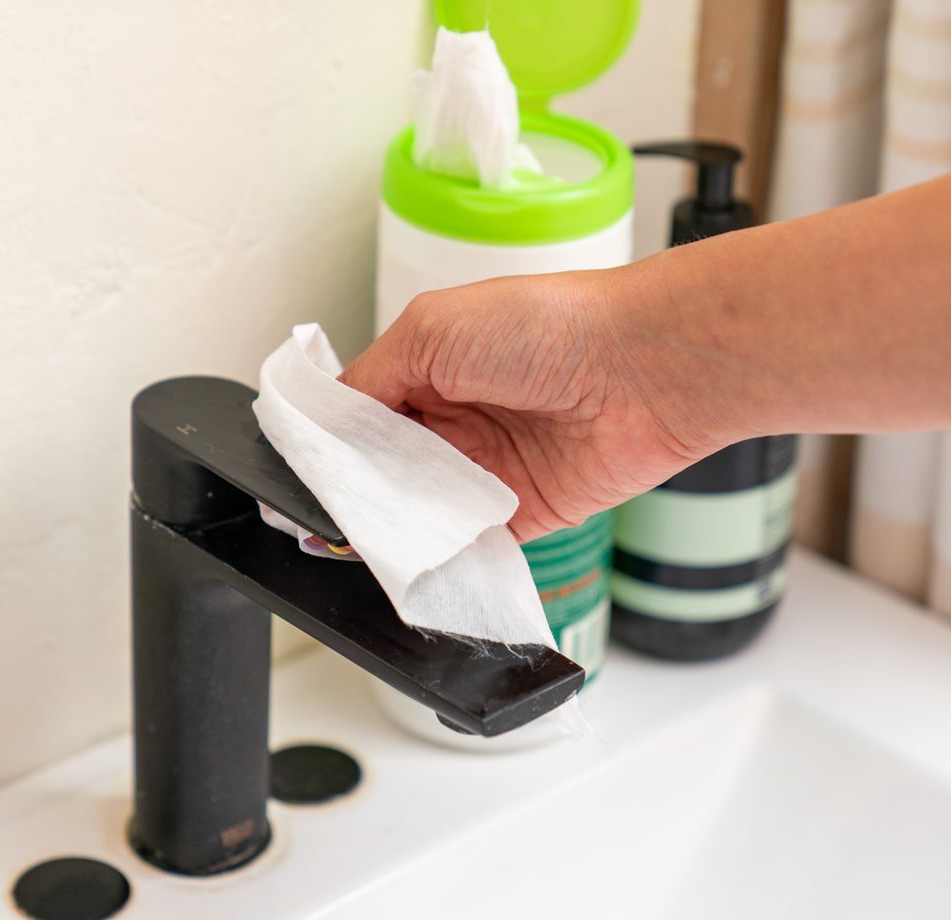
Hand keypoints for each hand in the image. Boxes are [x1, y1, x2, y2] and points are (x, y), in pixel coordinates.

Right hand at [340, 270, 727, 540]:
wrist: (644, 370)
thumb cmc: (554, 327)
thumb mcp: (433, 327)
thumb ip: (371, 377)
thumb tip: (330, 418)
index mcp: (431, 367)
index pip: (361, 415)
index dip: (332, 444)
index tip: (306, 474)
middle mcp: (458, 419)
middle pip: (384, 470)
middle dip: (359, 491)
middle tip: (333, 512)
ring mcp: (489, 470)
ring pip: (420, 513)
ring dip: (398, 526)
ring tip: (372, 536)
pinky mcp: (523, 515)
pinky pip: (470, 548)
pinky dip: (445, 557)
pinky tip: (418, 561)